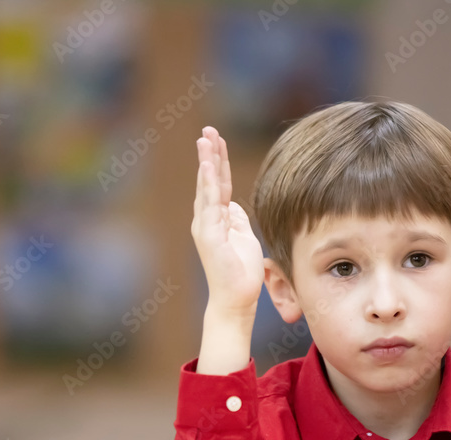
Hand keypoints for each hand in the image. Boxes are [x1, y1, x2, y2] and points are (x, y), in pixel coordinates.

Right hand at [191, 126, 263, 317]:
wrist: (236, 299)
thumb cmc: (241, 272)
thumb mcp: (244, 237)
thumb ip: (237, 219)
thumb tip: (234, 203)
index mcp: (217, 219)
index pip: (219, 184)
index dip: (219, 162)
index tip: (218, 139)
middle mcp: (207, 219)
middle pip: (209, 180)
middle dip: (209, 153)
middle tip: (208, 129)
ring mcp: (206, 226)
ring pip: (207, 186)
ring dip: (206, 161)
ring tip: (205, 139)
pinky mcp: (209, 234)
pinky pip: (210, 203)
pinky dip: (208, 182)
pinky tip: (208, 165)